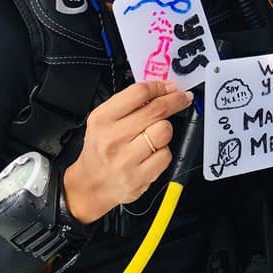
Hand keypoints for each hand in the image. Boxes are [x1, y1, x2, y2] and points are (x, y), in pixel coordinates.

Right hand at [63, 81, 192, 223]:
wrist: (90, 186)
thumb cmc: (100, 149)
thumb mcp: (104, 120)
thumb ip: (129, 102)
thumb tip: (161, 89)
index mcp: (102, 119)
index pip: (139, 93)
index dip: (160, 87)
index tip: (170, 87)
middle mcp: (113, 138)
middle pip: (156, 110)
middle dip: (176, 100)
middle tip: (182, 98)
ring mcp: (125, 160)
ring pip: (164, 131)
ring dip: (165, 129)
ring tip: (156, 134)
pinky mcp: (138, 178)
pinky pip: (166, 155)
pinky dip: (163, 152)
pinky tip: (152, 154)